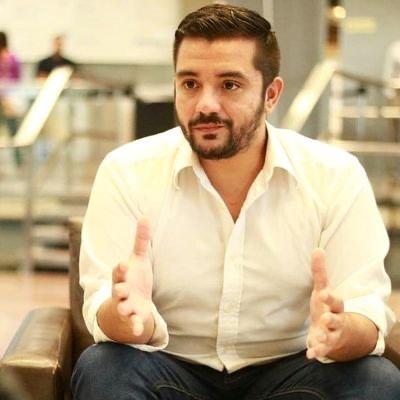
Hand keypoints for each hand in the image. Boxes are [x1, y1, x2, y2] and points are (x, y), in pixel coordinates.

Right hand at [111, 217, 152, 336]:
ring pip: (123, 307)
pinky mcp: (133, 316)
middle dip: (119, 289)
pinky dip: (135, 326)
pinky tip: (139, 331)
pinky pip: (133, 322)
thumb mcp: (138, 258)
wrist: (129, 302)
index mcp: (122, 276)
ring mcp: (126, 304)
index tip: (124, 264)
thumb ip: (141, 240)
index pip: (118, 271)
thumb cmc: (133, 277)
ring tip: (126, 308)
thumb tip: (145, 215)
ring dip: (124, 307)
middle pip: (118, 289)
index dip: (120, 268)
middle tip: (121, 288)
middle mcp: (121, 290)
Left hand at [307, 248, 344, 358]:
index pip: (335, 300)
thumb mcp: (323, 288)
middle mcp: (336, 319)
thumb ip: (319, 271)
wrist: (340, 329)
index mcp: (335, 305)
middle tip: (326, 318)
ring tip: (317, 338)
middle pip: (336, 319)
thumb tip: (317, 249)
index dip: (330, 297)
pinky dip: (318, 352)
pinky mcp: (326, 344)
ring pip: (331, 336)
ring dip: (324, 337)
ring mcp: (332, 333)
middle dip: (332, 319)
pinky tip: (311, 355)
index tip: (323, 294)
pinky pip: (324, 349)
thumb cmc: (328, 304)